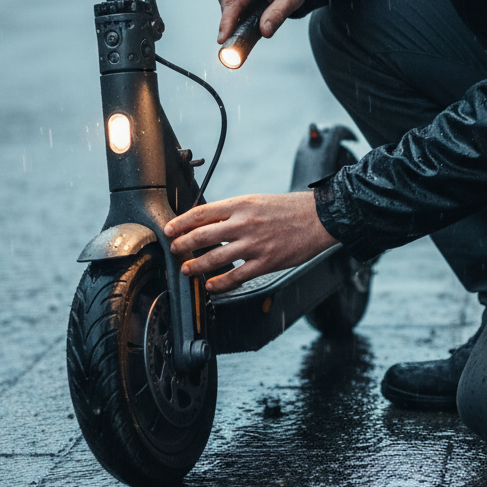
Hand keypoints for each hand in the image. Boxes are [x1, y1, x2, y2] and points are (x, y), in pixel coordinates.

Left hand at [164, 191, 337, 292]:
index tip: (168, 230)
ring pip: (215, 258)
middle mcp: (244, 223)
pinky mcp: (266, 262)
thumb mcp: (255, 200)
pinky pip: (237, 276)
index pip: (201, 213)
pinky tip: (211, 286)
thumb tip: (206, 221)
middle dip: (182, 245)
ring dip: (196, 266)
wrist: (318, 218)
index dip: (180, 223)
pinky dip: (220, 283)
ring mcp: (254, 244)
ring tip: (186, 270)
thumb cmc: (287, 209)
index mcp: (240, 204)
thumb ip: (232, 211)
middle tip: (174, 251)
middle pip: (202, 235)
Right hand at [217, 0, 312, 43]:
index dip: (227, 23)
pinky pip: (226, 5)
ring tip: (257, 17)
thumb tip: (265, 32)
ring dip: (237, 19)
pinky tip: (250, 12)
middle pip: (228, 7)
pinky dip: (236, 13)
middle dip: (233, 27)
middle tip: (246, 43)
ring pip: (226, 8)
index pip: (235, 2)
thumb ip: (278, 14)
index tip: (222, 40)